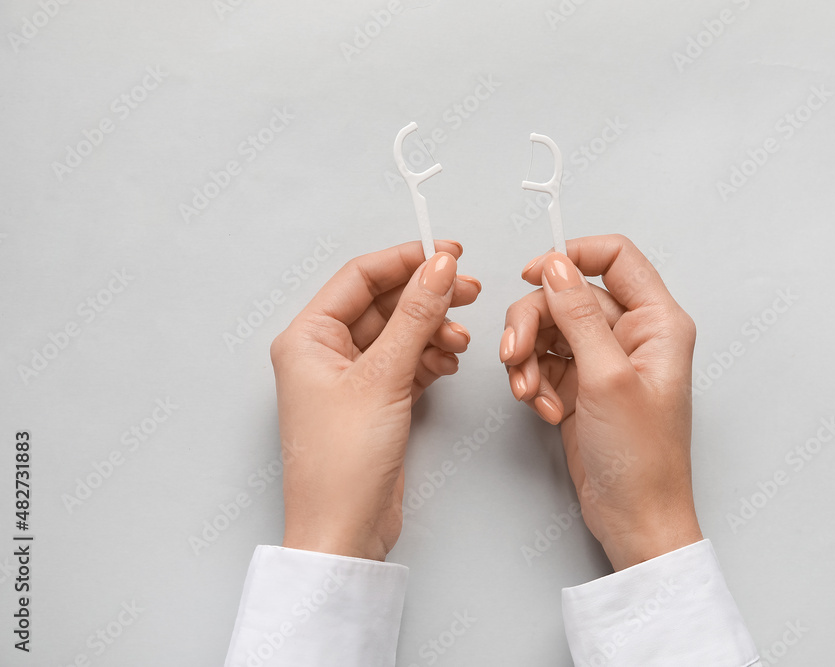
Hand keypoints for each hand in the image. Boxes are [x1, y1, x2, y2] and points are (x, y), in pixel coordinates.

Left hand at [271, 240, 480, 560]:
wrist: (344, 532)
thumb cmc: (340, 466)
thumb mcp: (382, 378)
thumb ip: (415, 317)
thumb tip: (439, 268)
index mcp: (307, 337)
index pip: (360, 277)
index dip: (406, 260)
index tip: (448, 253)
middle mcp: (325, 353)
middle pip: (384, 303)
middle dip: (427, 297)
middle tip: (468, 291)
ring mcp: (351, 378)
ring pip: (400, 333)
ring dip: (433, 331)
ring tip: (459, 342)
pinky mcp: (375, 402)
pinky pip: (407, 362)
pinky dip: (430, 358)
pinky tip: (447, 363)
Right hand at [501, 235, 701, 570]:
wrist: (634, 518)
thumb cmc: (642, 459)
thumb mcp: (607, 378)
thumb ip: (579, 316)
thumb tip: (556, 267)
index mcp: (657, 322)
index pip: (615, 258)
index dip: (571, 256)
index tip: (533, 274)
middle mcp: (632, 335)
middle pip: (567, 295)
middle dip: (534, 322)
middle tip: (515, 353)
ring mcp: (604, 360)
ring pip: (549, 329)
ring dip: (528, 358)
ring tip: (531, 392)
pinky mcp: (580, 385)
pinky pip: (543, 362)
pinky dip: (533, 381)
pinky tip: (543, 408)